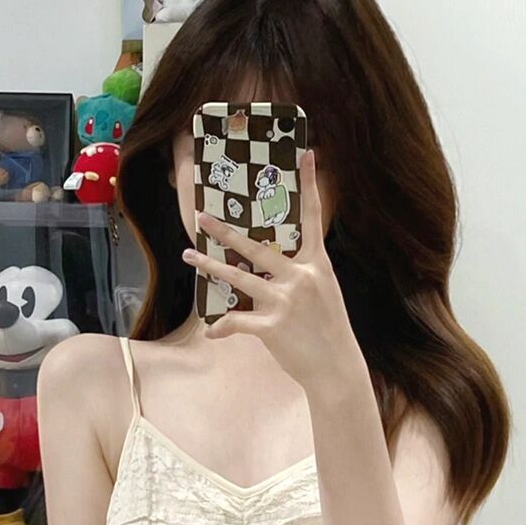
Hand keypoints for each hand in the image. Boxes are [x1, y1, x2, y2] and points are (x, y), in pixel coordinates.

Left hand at [182, 151, 359, 393]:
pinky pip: (237, 322)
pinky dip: (222, 327)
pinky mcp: (271, 326)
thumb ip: (300, 277)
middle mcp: (300, 278)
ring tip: (188, 253)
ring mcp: (285, 301)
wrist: (337, 368)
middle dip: (225, 231)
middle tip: (201, 216)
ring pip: (238, 278)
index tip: (307, 156)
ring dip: (210, 265)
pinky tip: (212, 332)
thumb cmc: (330, 332)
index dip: (309, 186)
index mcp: (317, 266)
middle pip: (256, 247)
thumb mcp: (324, 295)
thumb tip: (271, 273)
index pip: (313, 218)